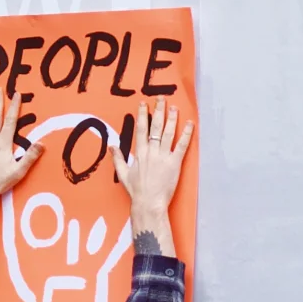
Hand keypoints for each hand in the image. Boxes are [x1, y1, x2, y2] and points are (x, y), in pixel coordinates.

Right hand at [115, 99, 193, 239]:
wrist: (148, 203)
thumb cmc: (136, 191)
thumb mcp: (123, 174)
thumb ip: (118, 159)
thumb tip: (112, 146)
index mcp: (140, 153)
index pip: (141, 129)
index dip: (143, 115)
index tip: (144, 104)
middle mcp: (152, 151)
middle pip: (155, 127)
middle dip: (158, 111)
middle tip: (161, 98)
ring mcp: (164, 156)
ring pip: (168, 133)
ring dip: (172, 119)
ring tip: (174, 107)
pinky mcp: (175, 163)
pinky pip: (182, 146)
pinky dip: (187, 134)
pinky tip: (190, 124)